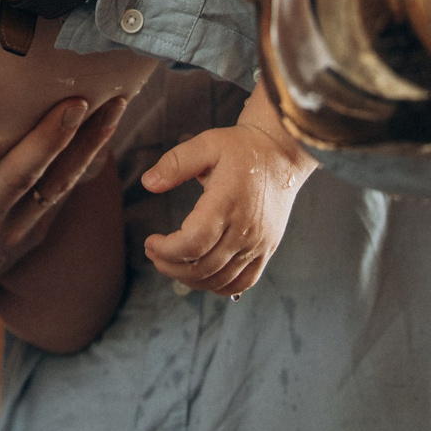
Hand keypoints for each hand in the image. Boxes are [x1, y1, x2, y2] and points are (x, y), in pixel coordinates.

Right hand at [0, 89, 127, 319]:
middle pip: (16, 179)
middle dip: (45, 140)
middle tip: (72, 102)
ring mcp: (11, 229)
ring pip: (54, 186)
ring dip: (85, 146)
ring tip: (112, 106)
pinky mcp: (35, 232)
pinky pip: (67, 194)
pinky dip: (89, 161)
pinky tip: (111, 126)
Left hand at [138, 99, 315, 297]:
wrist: (282, 154)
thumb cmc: (242, 148)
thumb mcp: (206, 144)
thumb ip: (175, 163)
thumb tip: (148, 183)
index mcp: (227, 203)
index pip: (193, 243)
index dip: (167, 250)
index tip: (150, 241)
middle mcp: (245, 229)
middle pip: (203, 267)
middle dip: (170, 266)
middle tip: (154, 253)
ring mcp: (258, 243)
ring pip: (220, 279)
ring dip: (190, 279)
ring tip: (172, 262)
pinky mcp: (266, 249)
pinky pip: (244, 282)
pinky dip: (219, 286)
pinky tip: (202, 275)